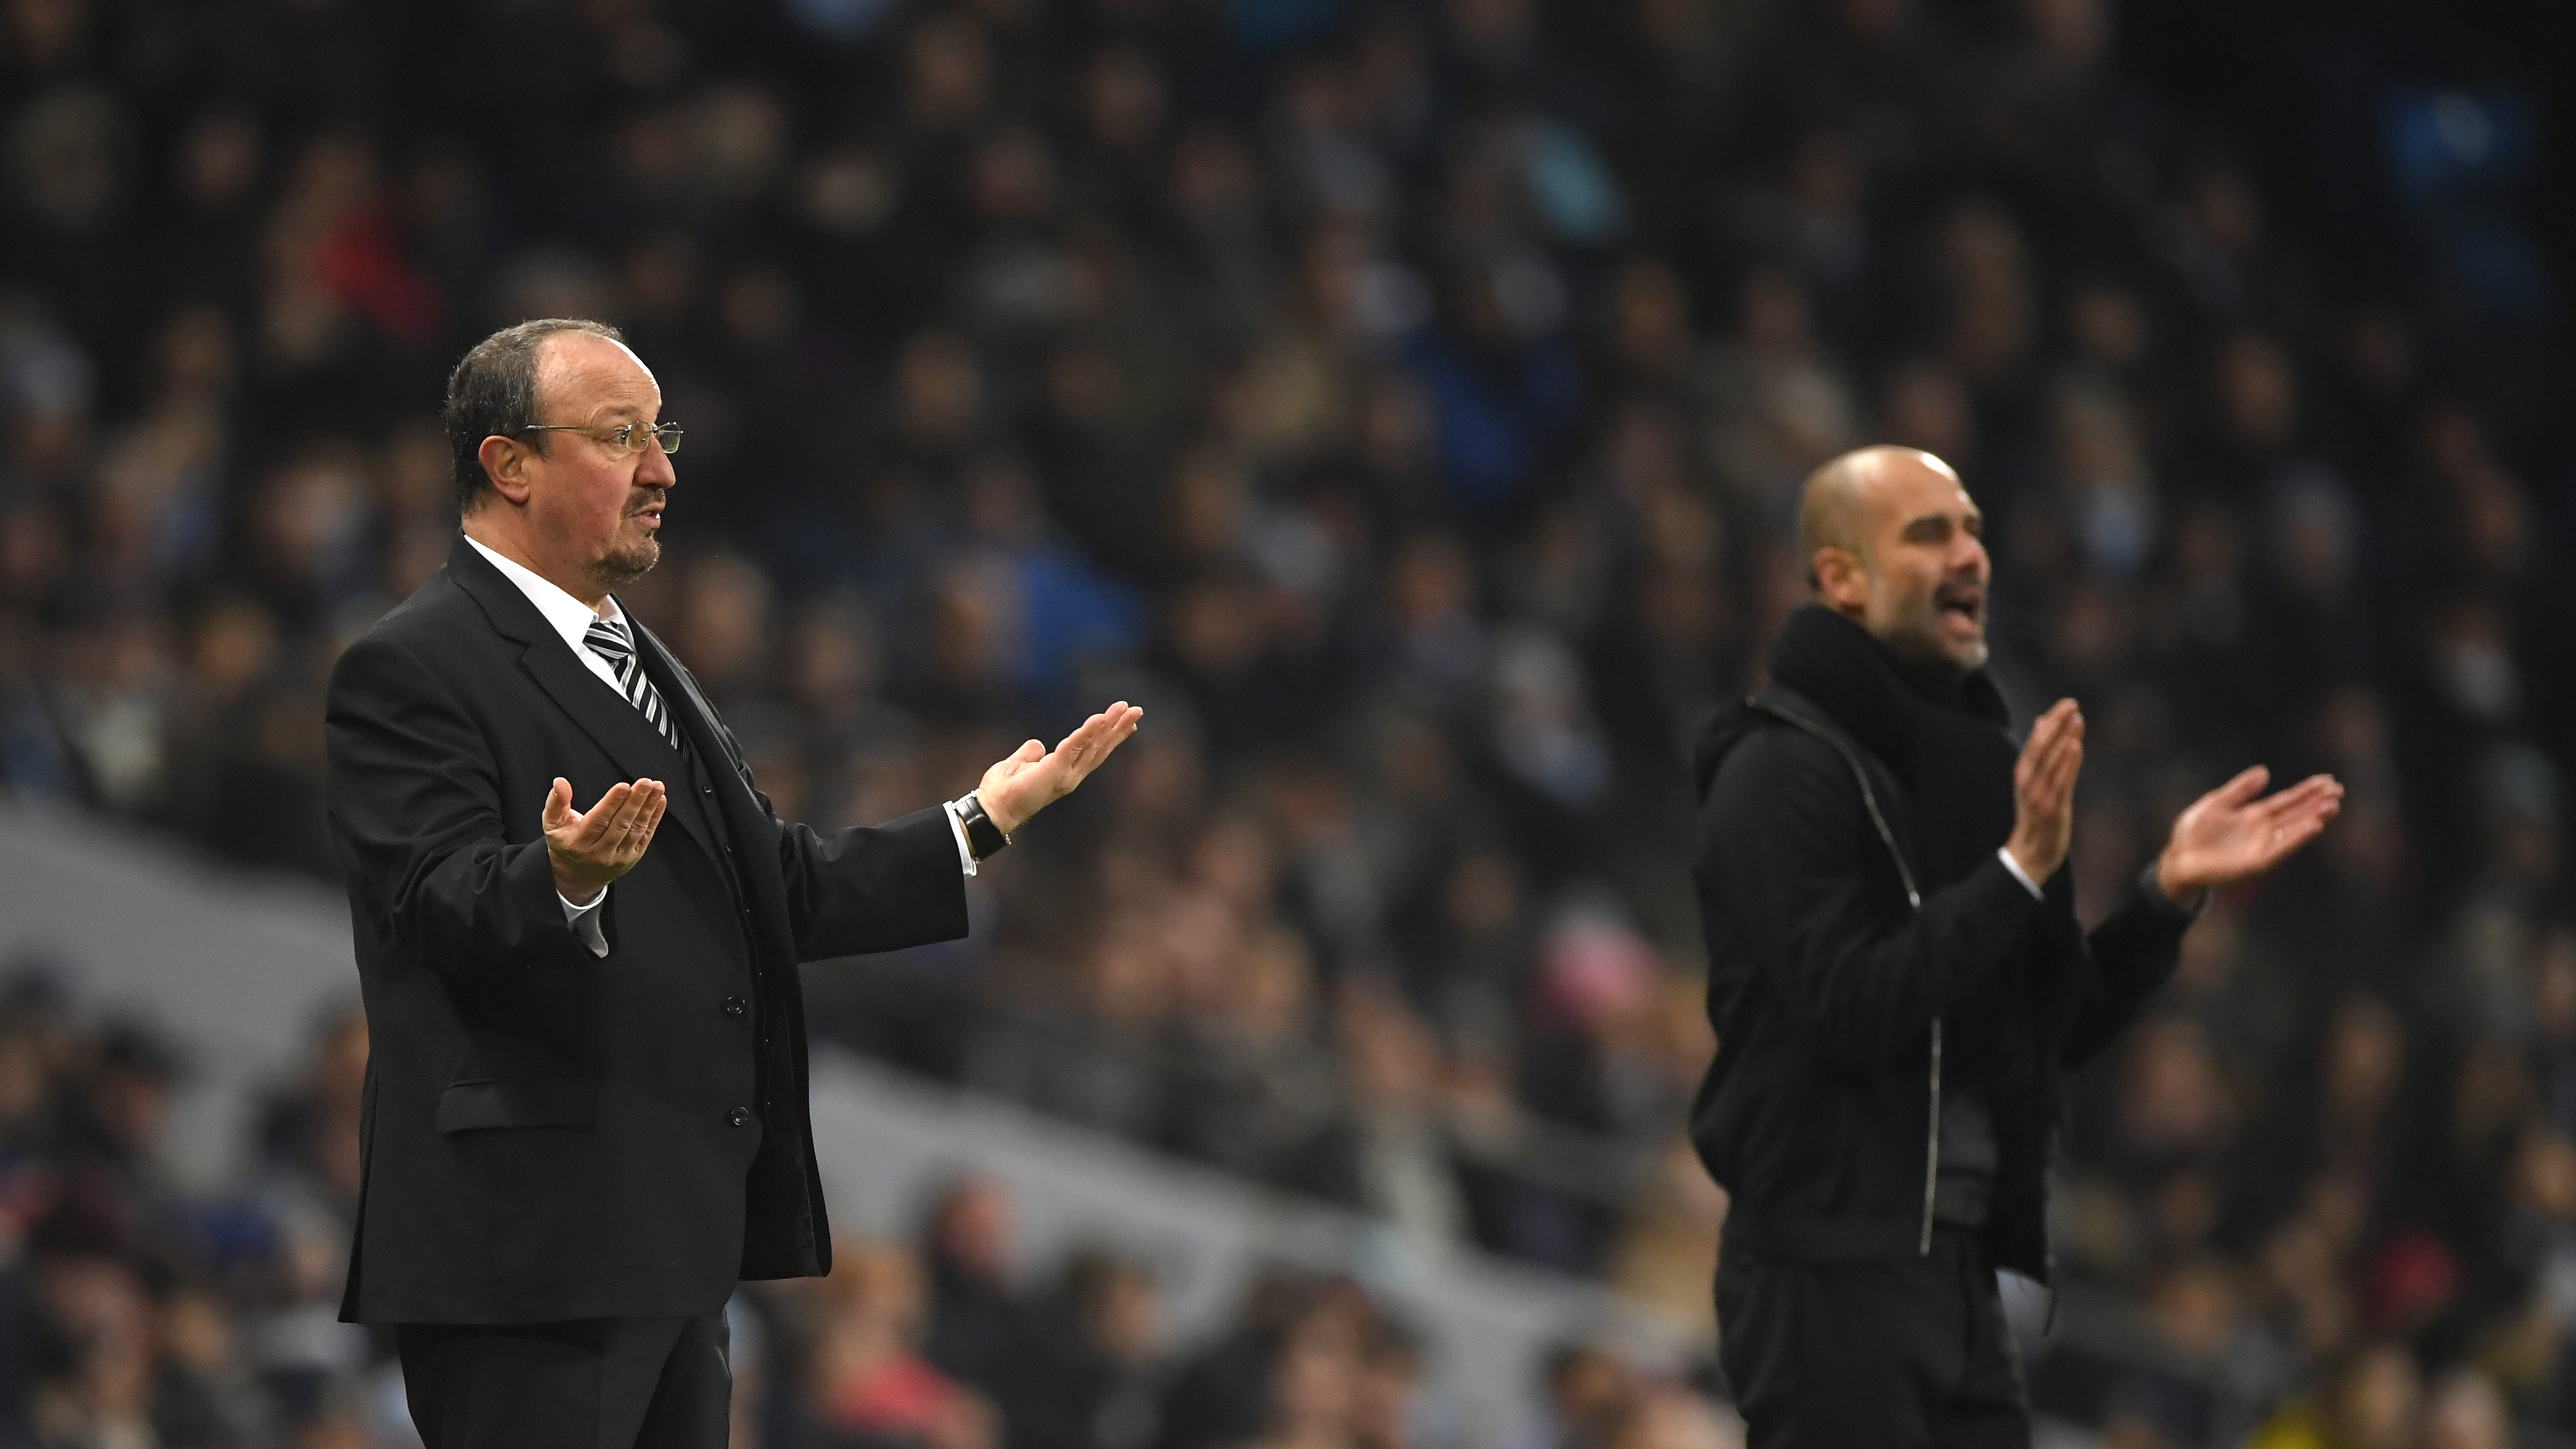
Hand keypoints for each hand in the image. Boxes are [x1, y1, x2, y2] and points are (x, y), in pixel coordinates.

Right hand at [543, 776, 666, 904]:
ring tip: (656, 788)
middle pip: (620, 824)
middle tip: (645, 783)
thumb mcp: (553, 824)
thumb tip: (560, 782)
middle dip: (635, 802)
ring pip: (635, 829)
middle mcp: (599, 852)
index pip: (598, 821)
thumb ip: (556, 802)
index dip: (611, 803)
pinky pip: (645, 836)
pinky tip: (659, 801)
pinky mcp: (632, 857)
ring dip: (648, 807)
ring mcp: (618, 857)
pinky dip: (654, 818)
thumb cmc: (566, 843)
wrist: (577, 876)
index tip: (624, 786)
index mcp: (578, 843)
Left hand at [974, 702, 1144, 835]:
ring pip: (1094, 745)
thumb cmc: (1002, 790)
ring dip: (1112, 726)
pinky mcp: (1055, 770)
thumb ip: (1029, 754)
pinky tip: (1100, 718)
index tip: (1127, 723)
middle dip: (1119, 729)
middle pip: (1100, 748)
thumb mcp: (1018, 764)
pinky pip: (1074, 746)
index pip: (1092, 751)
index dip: (1110, 737)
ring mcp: (1065, 774)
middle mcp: (1070, 775)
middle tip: (1137, 711)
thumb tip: (1037, 745)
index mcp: (1064, 772)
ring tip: (1128, 710)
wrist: (991, 808)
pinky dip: (1088, 731)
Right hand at [2004, 699, 2083, 884]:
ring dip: (2064, 739)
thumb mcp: (2033, 781)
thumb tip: (2041, 720)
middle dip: (2056, 724)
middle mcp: (2028, 781)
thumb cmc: (2035, 814)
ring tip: (2077, 719)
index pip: (2036, 740)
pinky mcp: (2052, 809)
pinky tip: (2076, 746)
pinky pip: (2061, 782)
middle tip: (2072, 704)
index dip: (2051, 721)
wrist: (2031, 852)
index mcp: (2023, 772)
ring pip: (2052, 761)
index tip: (2066, 703)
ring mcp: (2039, 795)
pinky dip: (2068, 763)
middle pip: (2041, 746)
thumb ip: (2041, 751)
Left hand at [2156, 766, 2343, 899]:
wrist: (2178, 859)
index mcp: (2254, 815)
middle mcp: (2263, 831)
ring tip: (2331, 806)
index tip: (2327, 780)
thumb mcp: (2216, 802)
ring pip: (2294, 830)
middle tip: (2338, 790)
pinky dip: (2297, 838)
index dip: (2307, 791)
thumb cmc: (2194, 832)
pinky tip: (2313, 826)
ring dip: (2313, 818)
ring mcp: (2262, 847)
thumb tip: (2265, 771)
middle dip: (2317, 802)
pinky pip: (2281, 849)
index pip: (2287, 800)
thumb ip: (2240, 789)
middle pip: (2296, 814)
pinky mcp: (2257, 862)